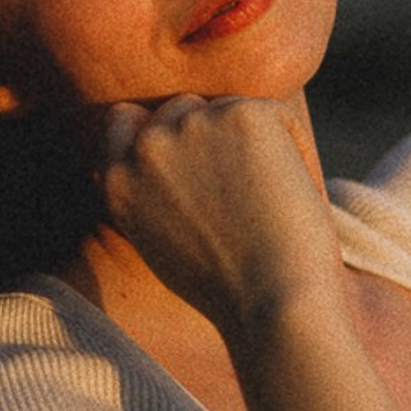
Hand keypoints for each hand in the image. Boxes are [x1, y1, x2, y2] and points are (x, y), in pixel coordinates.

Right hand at [101, 94, 346, 335]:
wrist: (271, 302)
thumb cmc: (229, 290)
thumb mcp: (161, 243)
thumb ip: (152, 195)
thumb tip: (176, 165)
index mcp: (118, 181)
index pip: (125, 120)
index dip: (161, 130)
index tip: (193, 156)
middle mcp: (146, 147)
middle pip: (184, 108)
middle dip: (213, 136)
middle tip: (246, 192)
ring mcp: (192, 125)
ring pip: (230, 110)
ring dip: (253, 143)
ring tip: (268, 204)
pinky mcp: (242, 115)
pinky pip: (275, 115)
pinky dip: (292, 147)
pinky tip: (290, 194)